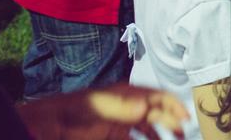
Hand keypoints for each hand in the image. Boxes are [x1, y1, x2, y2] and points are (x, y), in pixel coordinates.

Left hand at [17, 83, 189, 139]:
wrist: (45, 123)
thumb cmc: (66, 111)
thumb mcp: (92, 106)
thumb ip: (117, 107)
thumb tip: (145, 107)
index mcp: (124, 94)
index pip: (155, 95)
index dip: (172, 104)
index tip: (185, 117)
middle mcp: (126, 107)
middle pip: (155, 112)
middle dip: (171, 121)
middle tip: (183, 135)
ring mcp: (119, 122)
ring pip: (147, 127)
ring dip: (160, 134)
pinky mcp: (111, 135)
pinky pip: (134, 138)